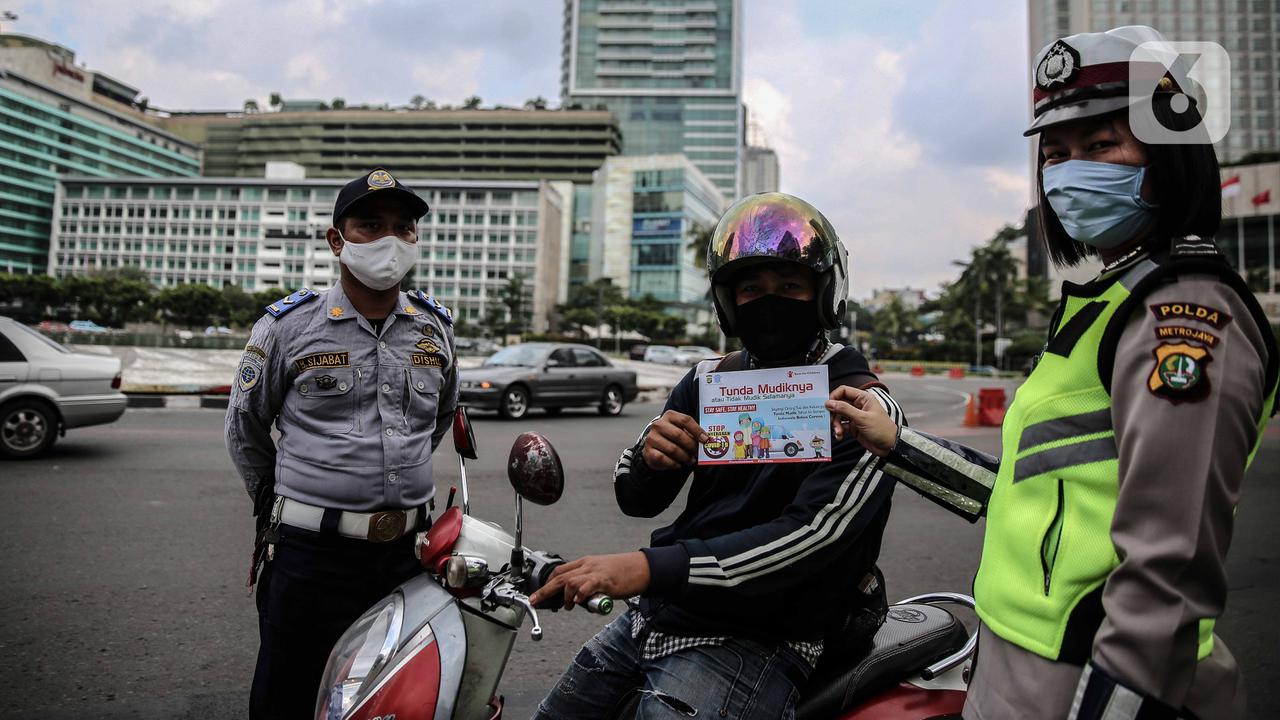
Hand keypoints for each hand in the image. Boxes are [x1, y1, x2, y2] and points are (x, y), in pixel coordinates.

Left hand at [528, 552, 650, 609]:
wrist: (642, 567)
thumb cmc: (624, 572)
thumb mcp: (600, 573)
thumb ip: (587, 584)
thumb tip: (576, 599)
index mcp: (585, 563)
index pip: (560, 571)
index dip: (547, 583)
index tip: (539, 595)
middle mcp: (587, 565)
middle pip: (559, 576)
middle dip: (545, 590)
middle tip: (535, 601)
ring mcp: (596, 572)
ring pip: (570, 581)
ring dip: (564, 596)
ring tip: (568, 606)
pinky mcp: (605, 580)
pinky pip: (588, 585)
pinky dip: (580, 594)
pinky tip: (578, 601)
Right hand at [642, 410, 708, 469]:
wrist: (654, 447)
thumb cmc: (672, 438)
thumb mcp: (682, 430)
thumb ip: (692, 433)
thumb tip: (707, 441)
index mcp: (670, 416)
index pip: (686, 420)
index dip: (697, 430)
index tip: (706, 440)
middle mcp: (658, 425)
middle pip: (679, 435)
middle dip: (691, 446)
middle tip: (698, 453)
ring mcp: (652, 438)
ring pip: (673, 449)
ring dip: (685, 457)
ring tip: (690, 460)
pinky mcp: (648, 451)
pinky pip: (664, 459)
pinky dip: (674, 464)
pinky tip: (679, 464)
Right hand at [825, 386, 897, 457]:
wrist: (889, 446)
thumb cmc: (881, 429)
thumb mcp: (862, 418)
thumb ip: (845, 409)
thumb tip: (829, 402)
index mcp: (863, 398)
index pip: (844, 391)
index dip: (834, 396)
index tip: (827, 405)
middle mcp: (858, 406)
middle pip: (839, 404)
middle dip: (833, 413)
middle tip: (830, 420)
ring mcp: (855, 417)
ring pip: (839, 416)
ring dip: (835, 424)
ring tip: (838, 431)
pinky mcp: (853, 427)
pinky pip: (841, 426)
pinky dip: (838, 431)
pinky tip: (840, 436)